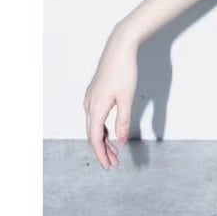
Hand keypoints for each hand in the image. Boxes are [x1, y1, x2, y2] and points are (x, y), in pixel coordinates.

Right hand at [84, 27, 138, 169]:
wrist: (119, 49)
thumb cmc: (124, 71)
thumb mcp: (127, 99)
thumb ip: (123, 121)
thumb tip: (122, 141)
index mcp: (96, 107)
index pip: (95, 138)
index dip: (101, 154)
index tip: (109, 166)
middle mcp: (89, 105)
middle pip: (92, 135)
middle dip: (103, 151)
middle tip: (113, 165)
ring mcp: (90, 99)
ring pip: (93, 127)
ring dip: (103, 142)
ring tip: (114, 154)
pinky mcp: (95, 95)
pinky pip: (95, 118)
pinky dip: (102, 130)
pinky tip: (110, 136)